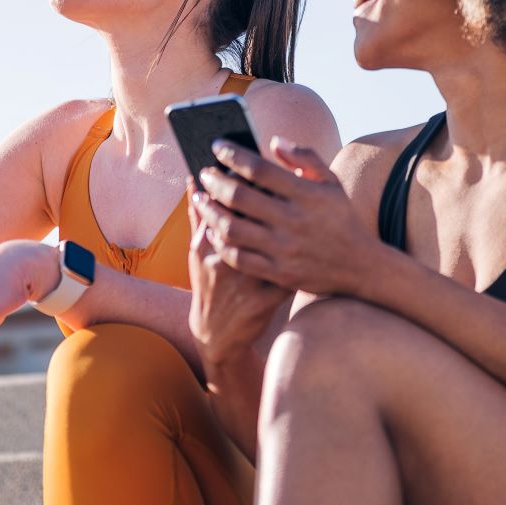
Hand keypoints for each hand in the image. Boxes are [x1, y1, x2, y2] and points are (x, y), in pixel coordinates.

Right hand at [186, 184, 292, 366]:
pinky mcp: (265, 301)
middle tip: (281, 184)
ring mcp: (245, 283)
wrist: (217, 333)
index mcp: (206, 246)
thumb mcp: (196, 253)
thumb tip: (194, 181)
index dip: (243, 184)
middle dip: (269, 199)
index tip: (256, 172)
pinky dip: (301, 256)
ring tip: (296, 208)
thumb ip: (197, 217)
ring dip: (287, 224)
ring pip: (273, 245)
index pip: (226, 205)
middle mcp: (224, 262)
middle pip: (251, 221)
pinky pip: (288, 272)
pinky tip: (311, 241)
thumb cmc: (208, 284)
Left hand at [193, 136, 374, 296]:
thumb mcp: (331, 182)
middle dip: (214, 181)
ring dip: (209, 211)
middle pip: (240, 197)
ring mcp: (285, 249)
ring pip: (233, 228)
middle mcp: (294, 221)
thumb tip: (274, 141)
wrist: (360, 267)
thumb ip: (305, 157)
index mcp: (306, 194)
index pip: (260, 169)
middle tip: (204, 172)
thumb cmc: (340, 217)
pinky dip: (220, 242)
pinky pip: (238, 257)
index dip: (233, 155)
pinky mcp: (279, 273)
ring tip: (200, 198)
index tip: (217, 146)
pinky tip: (212, 229)